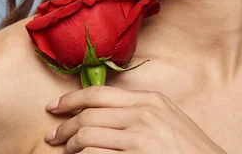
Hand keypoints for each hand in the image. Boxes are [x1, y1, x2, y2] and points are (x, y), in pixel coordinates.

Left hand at [43, 85, 226, 153]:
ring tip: (66, 152)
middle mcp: (143, 115)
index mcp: (149, 100)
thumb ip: (138, 109)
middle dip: (64, 127)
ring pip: (87, 137)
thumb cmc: (189, 149)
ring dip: (70, 146)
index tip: (54, 107)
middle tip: (52, 136)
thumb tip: (100, 109)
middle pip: (87, 115)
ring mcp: (140, 139)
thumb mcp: (167, 117)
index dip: (70, 99)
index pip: (98, 93)